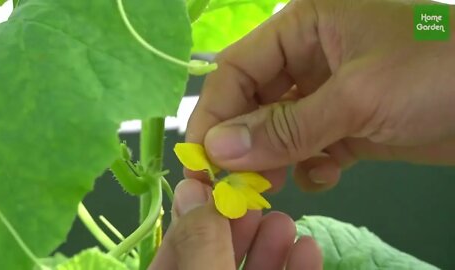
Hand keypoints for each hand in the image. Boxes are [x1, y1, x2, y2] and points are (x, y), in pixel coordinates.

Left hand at [149, 179, 321, 269]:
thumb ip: (199, 244)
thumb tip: (191, 190)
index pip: (173, 250)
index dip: (196, 217)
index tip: (220, 186)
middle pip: (216, 256)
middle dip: (241, 227)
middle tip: (258, 200)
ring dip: (270, 245)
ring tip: (284, 222)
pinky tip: (309, 249)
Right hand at [186, 0, 454, 191]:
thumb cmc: (437, 74)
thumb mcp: (357, 97)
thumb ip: (286, 127)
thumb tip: (218, 149)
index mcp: (303, 27)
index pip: (237, 68)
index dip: (215, 112)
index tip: (202, 157)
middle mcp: (308, 58)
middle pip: (253, 103)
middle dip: (245, 143)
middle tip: (235, 184)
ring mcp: (327, 94)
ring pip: (279, 130)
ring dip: (276, 160)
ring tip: (277, 187)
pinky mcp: (347, 125)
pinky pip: (309, 148)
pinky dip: (311, 167)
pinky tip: (327, 175)